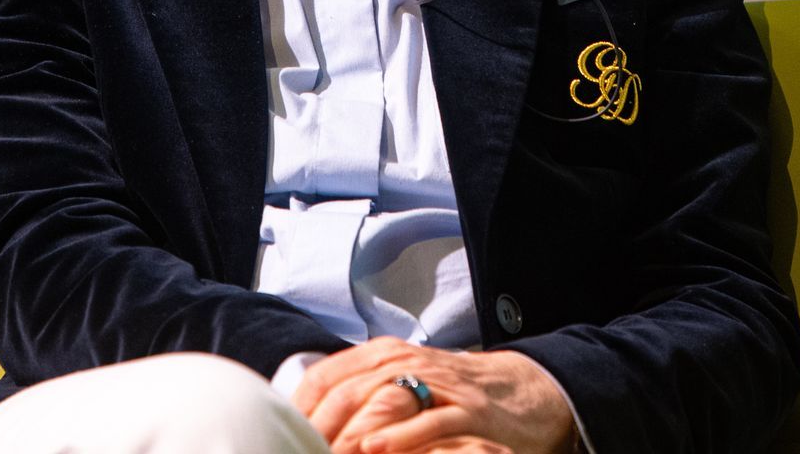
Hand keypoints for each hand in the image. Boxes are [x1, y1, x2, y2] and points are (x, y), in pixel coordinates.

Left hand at [292, 337, 573, 453]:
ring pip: (380, 404)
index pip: (323, 379)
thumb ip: (358, 396)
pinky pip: (429, 423)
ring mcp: (438, 386)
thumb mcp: (402, 383)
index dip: (296, 413)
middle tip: (294, 453)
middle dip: (314, 430)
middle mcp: (406, 363)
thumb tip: (303, 423)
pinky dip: (399, 438)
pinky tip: (375, 449)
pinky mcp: (467, 412)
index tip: (278, 439)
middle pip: (345, 393)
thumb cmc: (451, 394)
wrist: (522, 392)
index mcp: (382, 356)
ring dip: (346, 436)